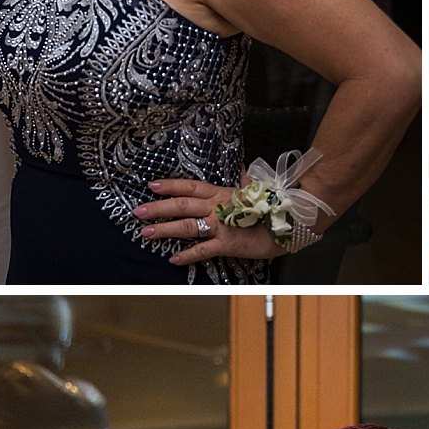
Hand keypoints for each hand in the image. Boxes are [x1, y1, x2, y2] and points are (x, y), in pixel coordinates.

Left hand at [137, 180, 289, 267]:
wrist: (290, 223)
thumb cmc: (272, 208)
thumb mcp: (255, 190)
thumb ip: (244, 180)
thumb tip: (243, 168)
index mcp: (222, 193)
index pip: (190, 187)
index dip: (170, 186)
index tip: (152, 185)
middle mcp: (217, 207)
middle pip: (182, 205)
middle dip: (158, 208)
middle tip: (138, 212)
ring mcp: (221, 225)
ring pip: (187, 225)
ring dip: (165, 230)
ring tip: (146, 233)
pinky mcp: (227, 243)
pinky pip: (203, 249)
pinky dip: (187, 255)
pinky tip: (173, 259)